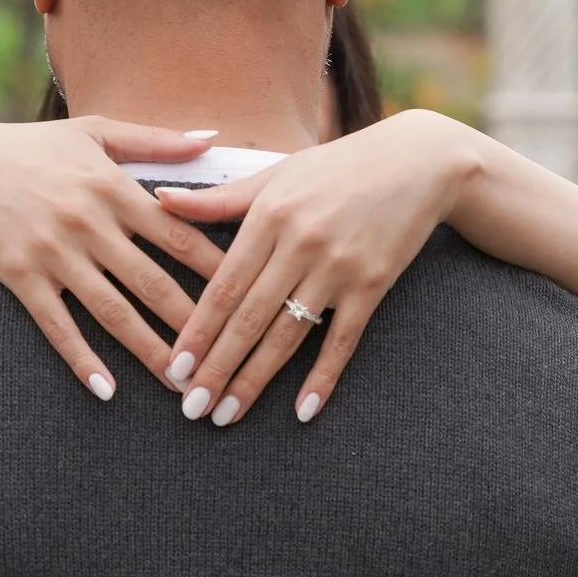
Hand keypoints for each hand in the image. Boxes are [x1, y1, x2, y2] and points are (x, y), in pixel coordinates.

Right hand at [0, 117, 228, 398]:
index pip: (179, 235)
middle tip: (227, 359)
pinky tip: (106, 390)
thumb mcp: (95, 131)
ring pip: (112, 311)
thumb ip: (157, 141)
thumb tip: (213, 138)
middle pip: (154, 282)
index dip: (219, 269)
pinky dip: (81, 359)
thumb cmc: (31, 146)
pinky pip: (57, 325)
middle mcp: (88, 222)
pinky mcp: (20, 276)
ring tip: (181, 384)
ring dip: (149, 351)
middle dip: (194, 324)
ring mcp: (53, 252)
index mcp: (113, 187)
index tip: (253, 296)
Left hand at [150, 110, 479, 424]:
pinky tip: (302, 411)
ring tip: (226, 415)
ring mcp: (339, 267)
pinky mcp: (374, 284)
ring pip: (288, 335)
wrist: (419, 161)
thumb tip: (159, 197)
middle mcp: (301, 243)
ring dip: (255, 380)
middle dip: (217, 367)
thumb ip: (219, 198)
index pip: (224, 285)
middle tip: (191, 407)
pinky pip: (342, 340)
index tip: (175, 367)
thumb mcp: (276, 174)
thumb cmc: (337, 167)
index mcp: (270, 214)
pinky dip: (323, 377)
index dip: (197, 329)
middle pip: (250, 318)